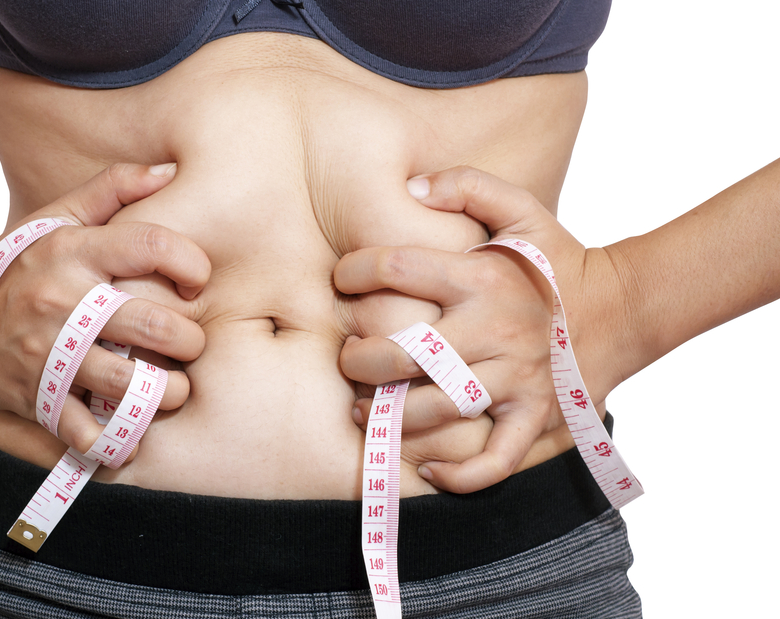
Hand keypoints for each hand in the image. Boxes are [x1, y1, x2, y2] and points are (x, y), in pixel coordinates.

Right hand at [0, 162, 210, 454]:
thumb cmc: (18, 262)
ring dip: (167, 393)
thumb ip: (113, 188)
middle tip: (189, 344)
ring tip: (172, 388)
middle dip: (190, 340)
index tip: (197, 281)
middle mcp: (63, 301)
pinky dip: (116, 438)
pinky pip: (88, 429)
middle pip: (156, 325)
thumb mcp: (57, 217)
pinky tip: (130, 429)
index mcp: (74, 251)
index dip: (192, 264)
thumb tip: (171, 171)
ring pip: (132, 383)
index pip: (153, 246)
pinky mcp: (35, 396)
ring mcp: (48, 353)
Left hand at [337, 166, 612, 492]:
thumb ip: (469, 186)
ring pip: (436, 410)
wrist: (622, 309)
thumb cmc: (557, 261)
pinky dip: (460, 476)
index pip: (397, 268)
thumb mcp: (523, 209)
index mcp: (483, 277)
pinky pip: (496, 459)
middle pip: (403, 352)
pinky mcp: (535, 416)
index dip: (355, 271)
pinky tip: (427, 470)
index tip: (342, 279)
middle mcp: (495, 329)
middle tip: (348, 358)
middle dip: (358, 360)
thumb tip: (411, 189)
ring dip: (389, 417)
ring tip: (364, 409)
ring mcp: (517, 378)